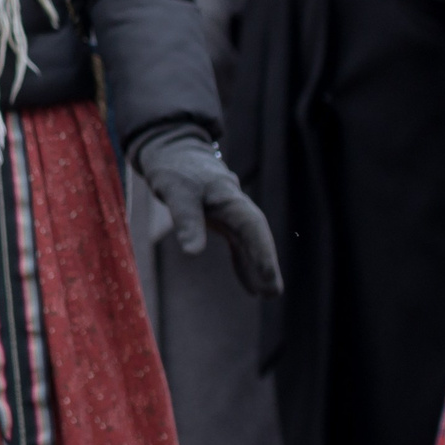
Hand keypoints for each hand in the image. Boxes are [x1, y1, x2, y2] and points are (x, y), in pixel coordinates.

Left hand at [130, 124, 282, 297]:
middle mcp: (236, 205)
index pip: (252, 226)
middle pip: (256, 236)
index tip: (268, 274)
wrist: (171, 150)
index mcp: (230, 197)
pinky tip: (250, 287)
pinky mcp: (222, 217)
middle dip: (265, 263)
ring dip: (257, 266)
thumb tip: (193, 253)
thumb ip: (186, 220)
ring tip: (267, 294)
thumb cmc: (173, 169)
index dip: (262, 251)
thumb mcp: (175, 192)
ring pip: (249, 242)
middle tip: (273, 292)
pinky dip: (243, 262)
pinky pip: (238, 243)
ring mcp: (231, 212)